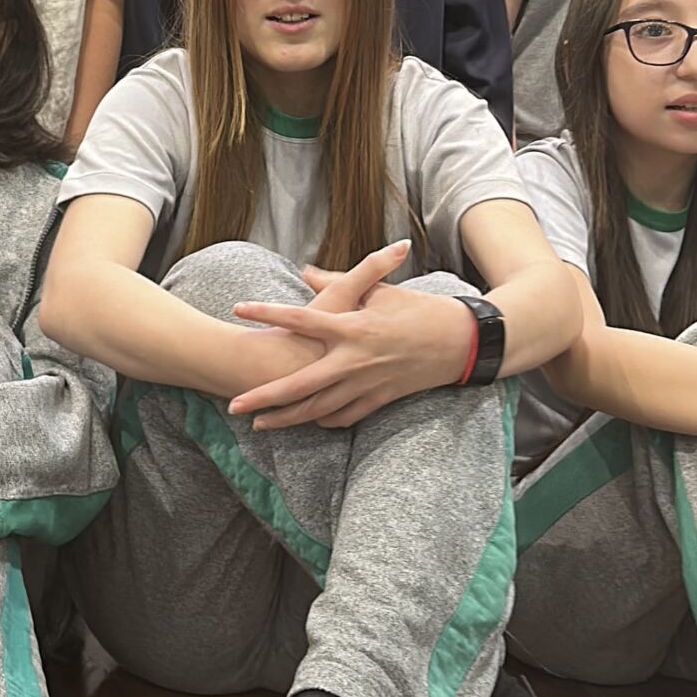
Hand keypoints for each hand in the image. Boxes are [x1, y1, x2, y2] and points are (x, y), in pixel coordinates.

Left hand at [228, 249, 474, 429]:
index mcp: (352, 326)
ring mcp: (366, 385)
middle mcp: (354, 360)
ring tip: (259, 423)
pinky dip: (324, 421)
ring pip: (318, 409)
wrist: (462, 343)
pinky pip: (345, 417)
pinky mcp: (380, 400)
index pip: (301, 318)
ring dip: (287, 418)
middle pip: (299, 385)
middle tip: (235, 405)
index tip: (239, 309)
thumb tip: (306, 272)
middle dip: (265, 397)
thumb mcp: (381, 292)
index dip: (268, 313)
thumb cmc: (422, 311)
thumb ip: (340, 282)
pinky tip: (307, 422)